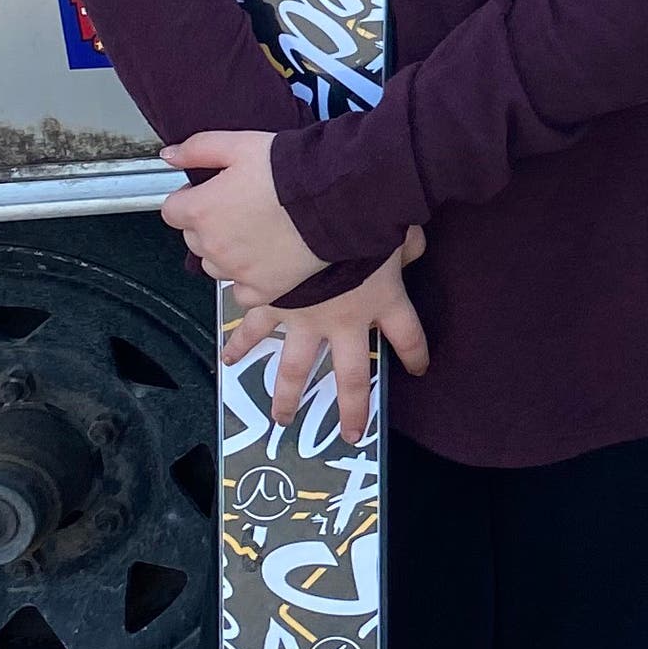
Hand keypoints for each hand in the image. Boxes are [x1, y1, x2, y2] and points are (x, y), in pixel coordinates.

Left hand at [161, 129, 325, 301]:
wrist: (334, 197)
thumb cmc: (289, 169)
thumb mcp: (240, 145)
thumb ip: (198, 149)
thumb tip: (168, 156)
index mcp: (200, 209)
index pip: (172, 210)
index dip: (192, 198)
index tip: (214, 193)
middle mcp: (212, 245)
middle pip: (193, 239)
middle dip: (209, 225)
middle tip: (242, 209)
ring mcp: (236, 271)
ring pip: (214, 266)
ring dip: (226, 253)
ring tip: (257, 233)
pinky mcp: (262, 289)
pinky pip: (241, 292)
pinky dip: (248, 280)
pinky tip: (266, 260)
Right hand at [224, 232, 430, 445]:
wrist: (317, 215)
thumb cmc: (365, 220)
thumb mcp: (398, 231)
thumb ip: (408, 243)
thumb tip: (414, 245)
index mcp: (382, 302)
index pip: (408, 336)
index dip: (415, 355)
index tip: (419, 369)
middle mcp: (344, 322)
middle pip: (352, 377)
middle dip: (351, 407)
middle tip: (349, 434)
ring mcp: (305, 318)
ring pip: (296, 367)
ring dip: (287, 394)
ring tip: (280, 418)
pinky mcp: (273, 305)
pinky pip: (253, 329)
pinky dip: (239, 343)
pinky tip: (228, 357)